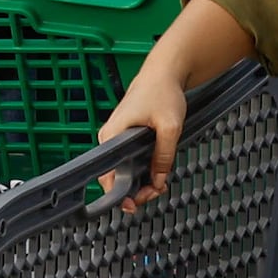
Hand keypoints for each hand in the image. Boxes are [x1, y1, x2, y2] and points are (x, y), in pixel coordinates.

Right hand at [99, 58, 191, 201]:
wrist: (164, 73)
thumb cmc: (163, 92)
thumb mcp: (170, 126)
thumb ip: (164, 156)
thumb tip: (158, 181)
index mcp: (112, 136)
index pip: (107, 175)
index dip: (120, 194)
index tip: (134, 205)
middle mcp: (109, 138)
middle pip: (115, 176)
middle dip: (135, 189)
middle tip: (156, 192)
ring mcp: (116, 138)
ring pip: (124, 170)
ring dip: (140, 181)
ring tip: (159, 185)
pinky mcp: (125, 137)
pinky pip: (129, 160)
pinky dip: (142, 170)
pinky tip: (156, 174)